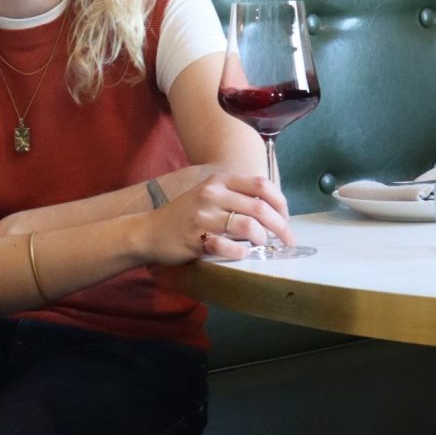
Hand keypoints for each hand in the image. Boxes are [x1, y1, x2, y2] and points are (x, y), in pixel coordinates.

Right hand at [148, 172, 293, 262]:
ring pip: (248, 226)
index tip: (287, 218)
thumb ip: (235, 197)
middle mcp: (212, 194)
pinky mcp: (195, 238)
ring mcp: (203, 216)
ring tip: (263, 246)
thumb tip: (273, 211)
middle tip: (287, 241)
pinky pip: (227, 246)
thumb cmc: (184, 216)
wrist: (148, 231)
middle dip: (281, 227)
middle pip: (260, 207)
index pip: (261, 185)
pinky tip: (242, 254)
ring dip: (263, 239)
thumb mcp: (208, 195)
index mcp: (218, 180)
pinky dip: (240, 252)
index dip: (281, 203)